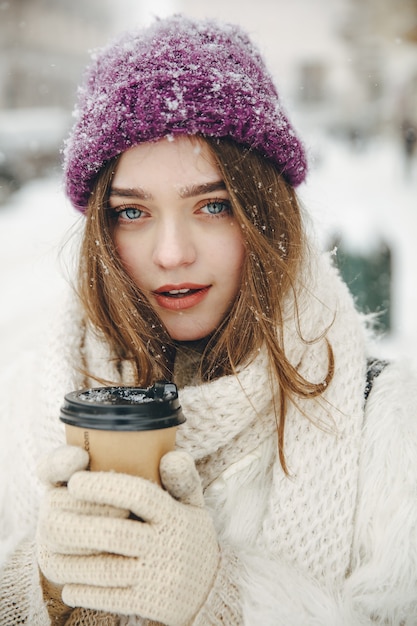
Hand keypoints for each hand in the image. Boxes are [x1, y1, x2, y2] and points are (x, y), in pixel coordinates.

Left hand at [37, 451, 219, 625]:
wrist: (213, 590)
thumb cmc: (191, 537)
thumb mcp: (195, 505)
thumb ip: (182, 479)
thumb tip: (170, 455)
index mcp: (175, 516)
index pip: (139, 495)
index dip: (105, 487)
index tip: (75, 481)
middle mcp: (167, 545)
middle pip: (114, 533)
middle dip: (76, 524)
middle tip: (48, 515)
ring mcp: (158, 577)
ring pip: (105, 569)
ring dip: (72, 561)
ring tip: (50, 549)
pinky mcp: (151, 604)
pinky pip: (109, 597)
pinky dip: (84, 590)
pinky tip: (69, 583)